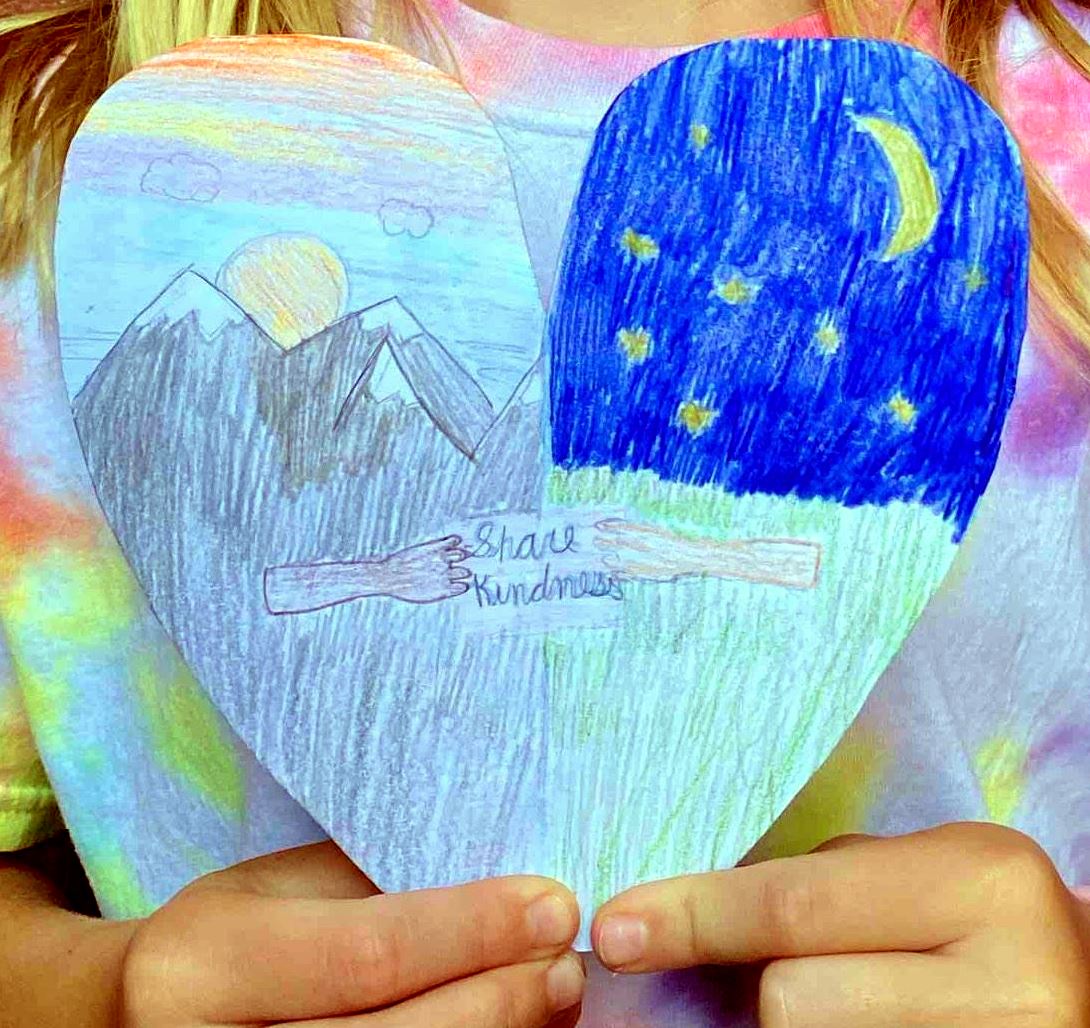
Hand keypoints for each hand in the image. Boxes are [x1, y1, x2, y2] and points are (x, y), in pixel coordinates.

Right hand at [121, 841, 584, 1026]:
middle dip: (500, 998)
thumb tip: (503, 888)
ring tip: (553, 996)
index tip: (552, 902)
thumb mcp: (276, 890)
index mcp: (198, 967)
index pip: (365, 954)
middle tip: (567, 957)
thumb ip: (372, 890)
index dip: (472, 930)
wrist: (137, 1022)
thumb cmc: (226, 938)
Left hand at [590, 823, 1089, 1025]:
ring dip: (797, 1024)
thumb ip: (823, 883)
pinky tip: (851, 1020)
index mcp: (981, 880)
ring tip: (855, 997)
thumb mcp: (919, 874)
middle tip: (784, 972)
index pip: (794, 904)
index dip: (692, 918)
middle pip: (792, 998)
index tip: (614, 931)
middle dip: (765, 987)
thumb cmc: (976, 922)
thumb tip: (684, 909)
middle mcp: (1010, 977)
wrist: (1079, 991)